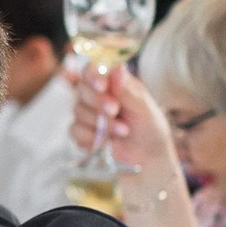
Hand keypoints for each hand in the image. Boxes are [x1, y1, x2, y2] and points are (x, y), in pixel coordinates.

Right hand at [69, 59, 182, 210]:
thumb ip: (128, 90)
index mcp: (113, 83)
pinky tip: (107, 142)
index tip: (103, 86)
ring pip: (78, 110)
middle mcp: (98, 95)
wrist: (148, 159)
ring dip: (101, 123)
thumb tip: (117, 68)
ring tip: (123, 131)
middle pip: (82, 88)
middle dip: (98, 101)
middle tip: (115, 111)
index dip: (93, 76)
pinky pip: (75, 130)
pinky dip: (91, 137)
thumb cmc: (150, 128)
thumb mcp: (145, 108)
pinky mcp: (82, 132)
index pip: (93, 70)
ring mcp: (88, 113)